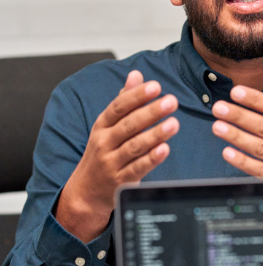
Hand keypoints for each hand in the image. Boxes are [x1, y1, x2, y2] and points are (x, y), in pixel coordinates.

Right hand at [57, 70, 179, 241]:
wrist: (85, 191)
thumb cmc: (104, 150)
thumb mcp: (108, 125)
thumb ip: (124, 100)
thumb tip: (136, 73)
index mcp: (102, 125)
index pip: (119, 107)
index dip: (137, 96)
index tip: (155, 86)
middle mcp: (105, 142)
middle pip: (129, 125)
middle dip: (151, 112)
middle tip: (171, 101)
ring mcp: (112, 162)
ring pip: (134, 146)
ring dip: (156, 134)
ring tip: (174, 123)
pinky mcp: (121, 180)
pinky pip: (137, 168)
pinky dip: (151, 159)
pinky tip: (165, 149)